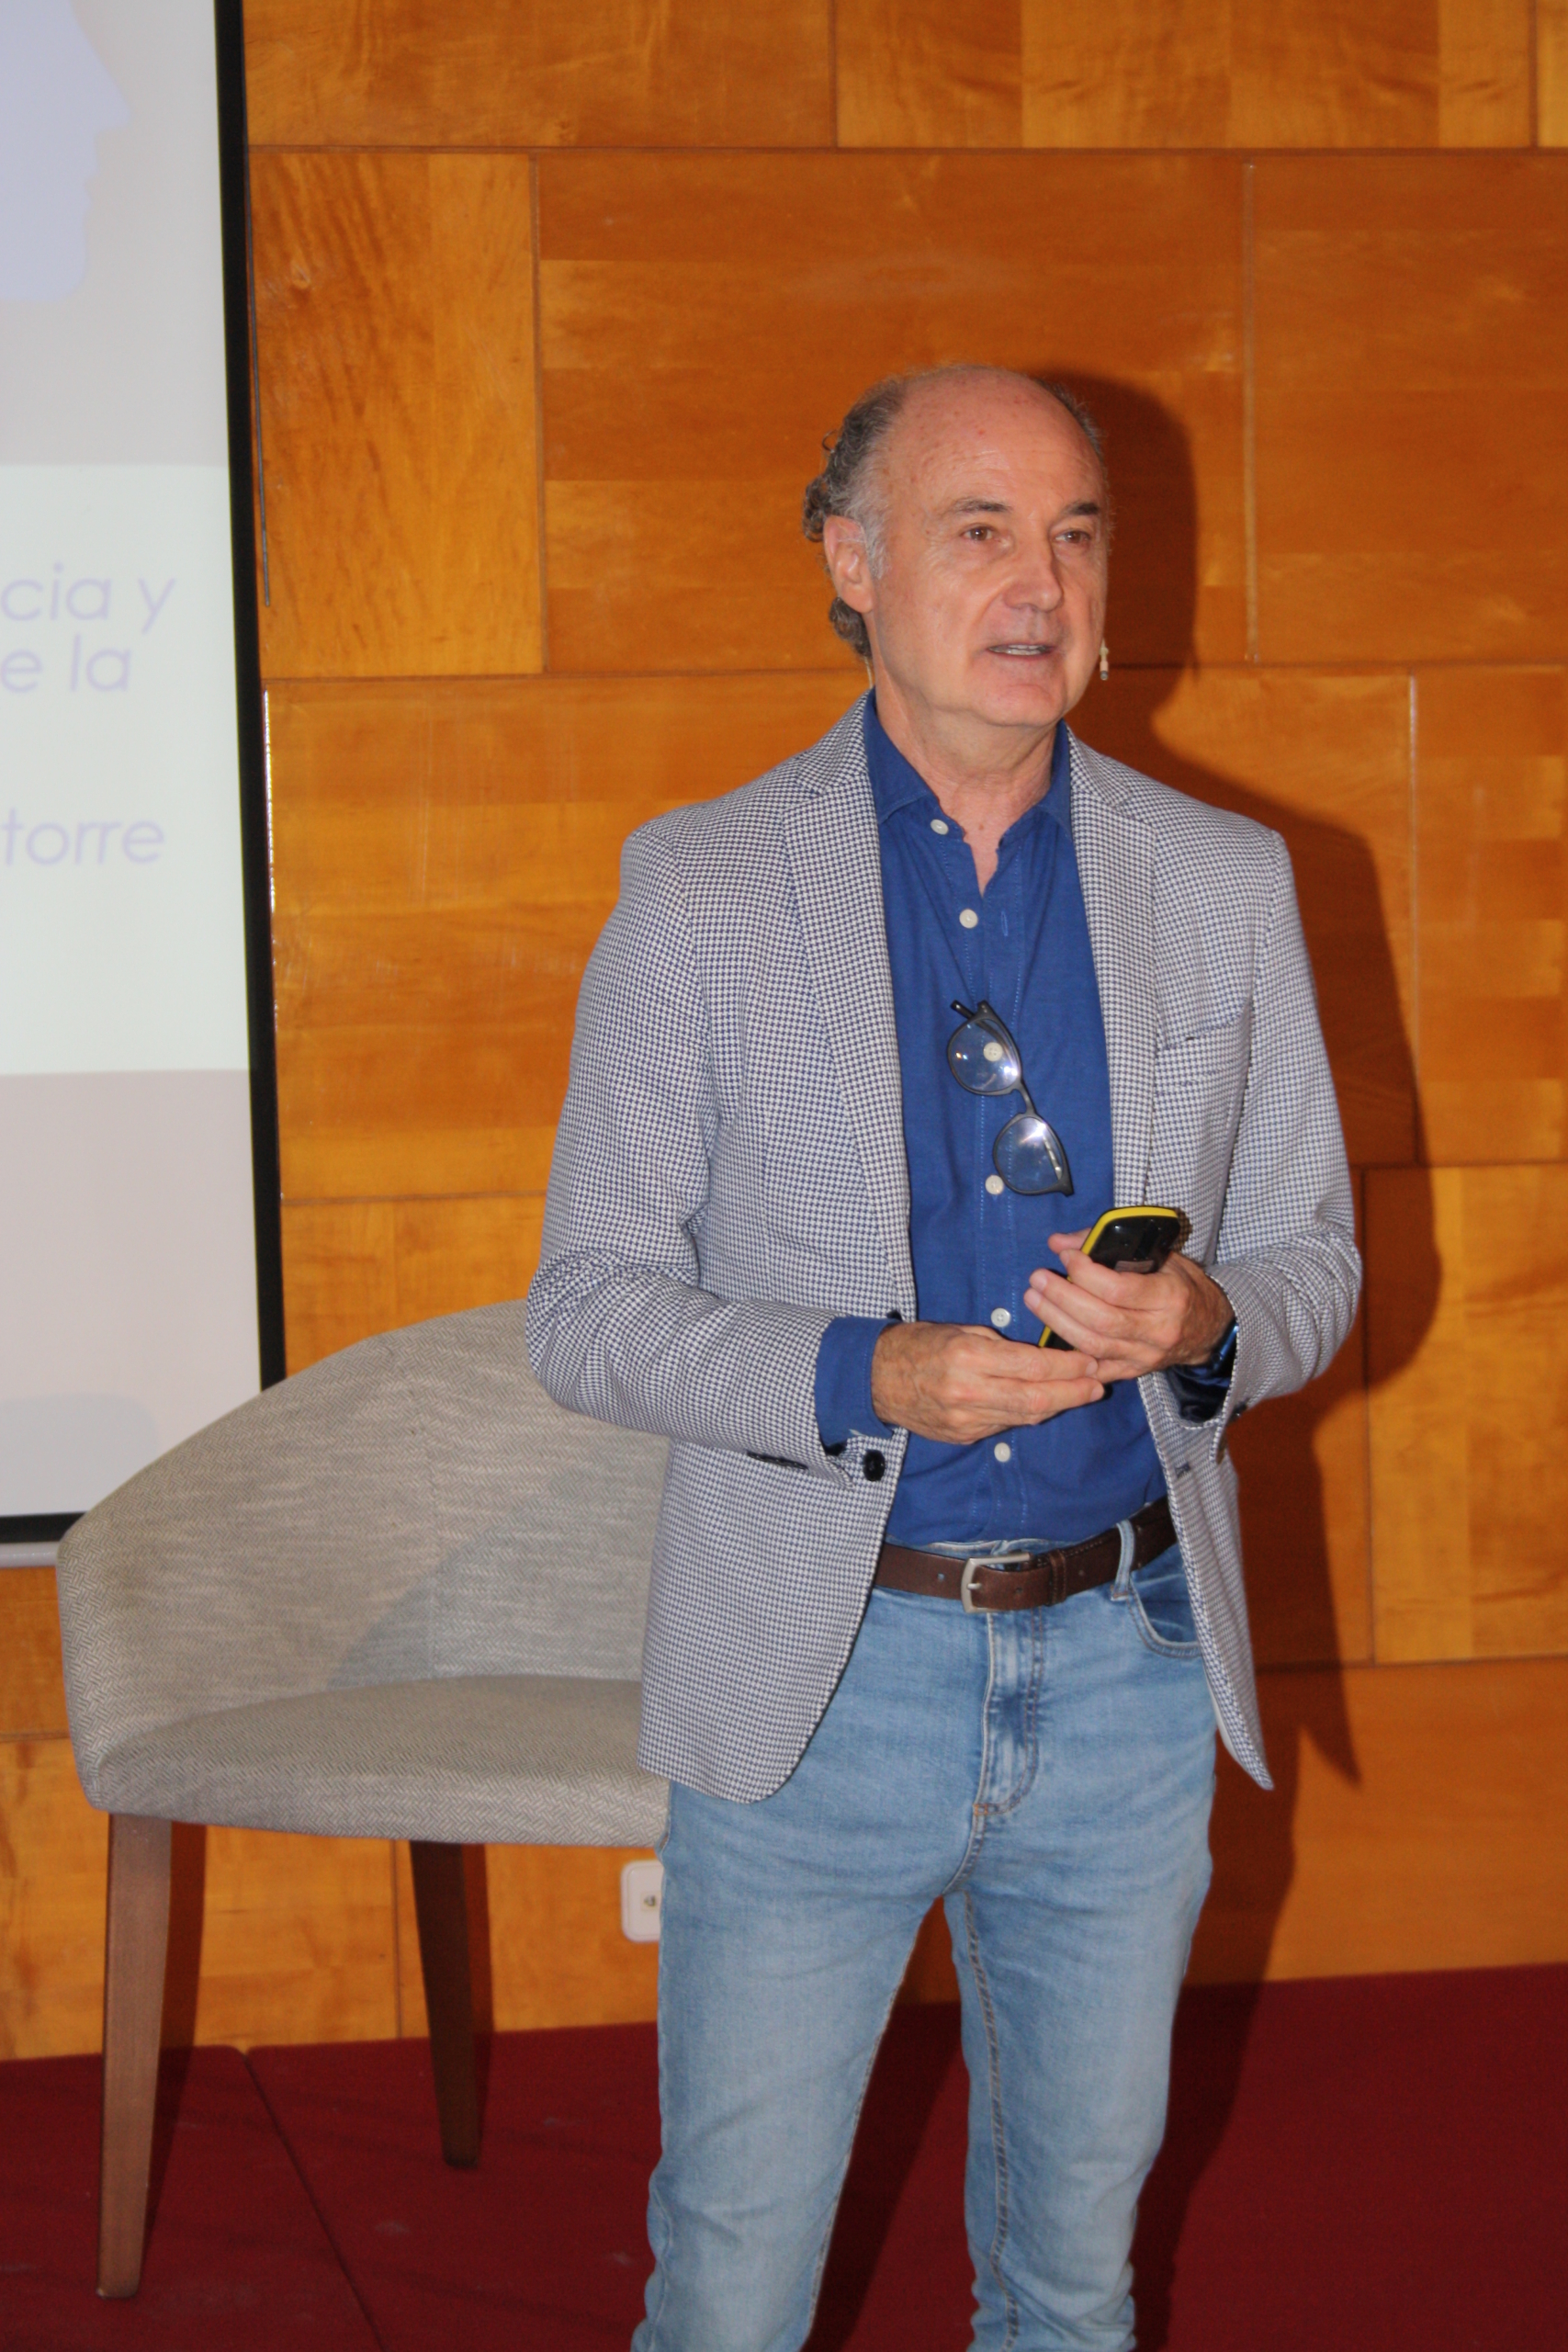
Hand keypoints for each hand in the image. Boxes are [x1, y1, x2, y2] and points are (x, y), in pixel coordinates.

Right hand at [871, 1318, 1103, 1445]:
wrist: (875, 1380)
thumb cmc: (917, 1345)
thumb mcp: (958, 1330)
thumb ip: (999, 1345)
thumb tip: (1039, 1357)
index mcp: (968, 1357)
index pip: (1033, 1366)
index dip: (1068, 1366)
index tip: (1090, 1361)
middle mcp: (969, 1392)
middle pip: (1036, 1399)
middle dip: (1074, 1392)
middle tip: (1098, 1384)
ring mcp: (966, 1420)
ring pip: (1025, 1416)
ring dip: (1057, 1405)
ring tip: (1081, 1394)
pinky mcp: (963, 1436)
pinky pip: (1005, 1425)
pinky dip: (1028, 1413)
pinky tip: (1044, 1403)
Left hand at [1024, 1229, 1232, 1384]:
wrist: (1209, 1330)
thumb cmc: (1182, 1287)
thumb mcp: (1161, 1257)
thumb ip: (1110, 1246)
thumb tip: (1060, 1241)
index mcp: (1169, 1298)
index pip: (1119, 1289)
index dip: (1086, 1272)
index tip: (1066, 1256)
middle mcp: (1157, 1332)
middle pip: (1100, 1320)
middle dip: (1062, 1298)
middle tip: (1038, 1278)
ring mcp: (1144, 1356)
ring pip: (1092, 1345)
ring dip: (1056, 1321)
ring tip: (1035, 1298)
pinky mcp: (1132, 1372)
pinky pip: (1093, 1368)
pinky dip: (1067, 1352)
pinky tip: (1047, 1333)